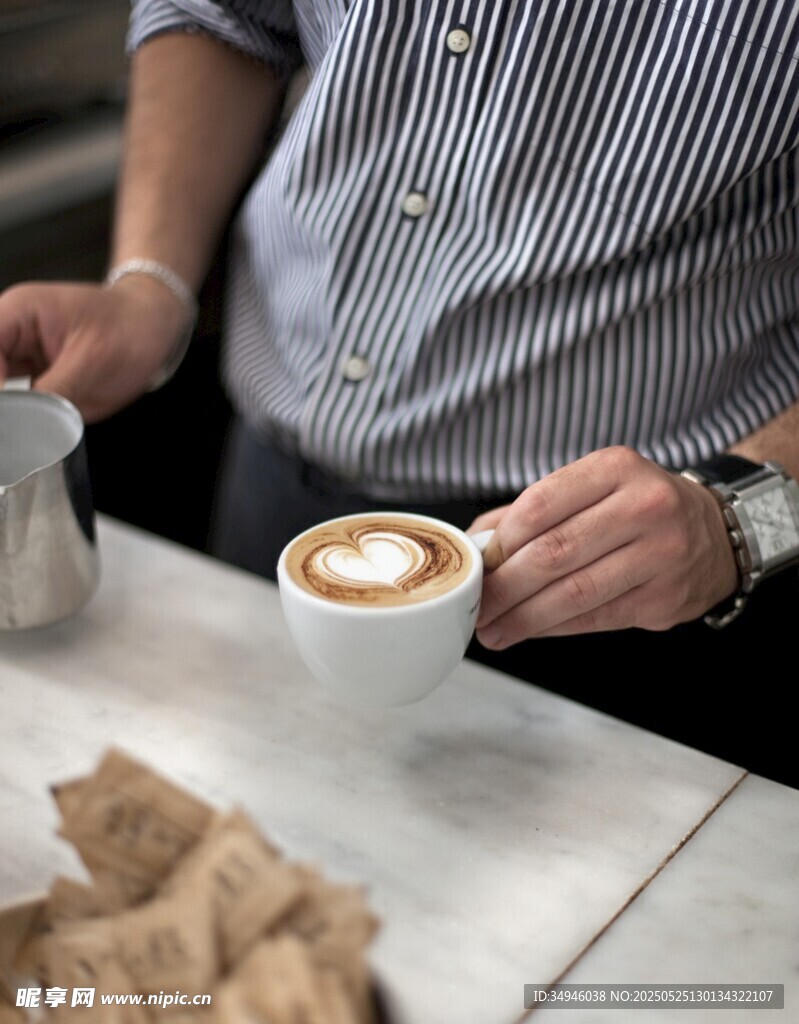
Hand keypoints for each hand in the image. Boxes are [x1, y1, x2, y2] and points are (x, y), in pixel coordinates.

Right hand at [0, 276, 191, 421]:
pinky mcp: (35, 378)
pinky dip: (22, 418)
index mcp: (19, 312)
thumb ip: (53, 391)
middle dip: (5, 401)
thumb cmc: (129, 328)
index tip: (10, 412)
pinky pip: (17, 402)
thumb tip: (22, 422)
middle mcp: (13, 333)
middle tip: (19, 426)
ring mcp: (22, 356)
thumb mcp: (93, 361)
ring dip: (11, 412)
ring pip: (1, 391)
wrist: (154, 328)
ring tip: (24, 430)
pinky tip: (31, 432)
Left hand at [468, 446, 737, 646]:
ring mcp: (661, 553)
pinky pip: (596, 618)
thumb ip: (530, 512)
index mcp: (615, 468)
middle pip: (553, 552)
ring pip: (574, 592)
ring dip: (524, 618)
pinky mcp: (665, 598)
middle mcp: (644, 506)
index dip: (501, 542)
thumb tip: (475, 547)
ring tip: (492, 630)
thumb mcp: (591, 488)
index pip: (540, 504)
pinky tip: (530, 631)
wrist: (712, 532)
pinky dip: (554, 628)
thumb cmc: (634, 509)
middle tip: (476, 607)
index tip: (477, 566)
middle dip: (504, 587)